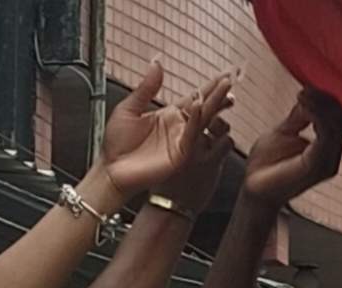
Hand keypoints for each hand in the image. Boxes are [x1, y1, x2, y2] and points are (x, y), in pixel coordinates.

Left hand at [104, 72, 237, 196]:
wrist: (111, 170)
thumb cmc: (117, 144)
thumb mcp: (129, 109)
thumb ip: (146, 88)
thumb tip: (156, 63)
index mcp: (169, 115)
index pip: (194, 98)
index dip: (209, 87)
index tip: (224, 75)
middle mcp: (179, 127)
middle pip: (204, 106)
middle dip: (218, 94)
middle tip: (230, 80)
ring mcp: (182, 141)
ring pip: (202, 119)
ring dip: (214, 103)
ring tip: (225, 89)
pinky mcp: (180, 155)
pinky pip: (191, 135)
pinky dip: (196, 121)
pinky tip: (201, 106)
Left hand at [241, 90, 341, 202]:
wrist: (254, 189)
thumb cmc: (267, 165)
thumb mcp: (284, 131)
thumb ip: (300, 116)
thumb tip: (309, 96)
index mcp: (326, 149)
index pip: (339, 119)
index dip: (328, 100)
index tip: (308, 86)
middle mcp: (332, 157)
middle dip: (327, 101)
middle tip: (307, 88)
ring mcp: (327, 164)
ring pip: (337, 127)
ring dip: (322, 106)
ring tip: (303, 94)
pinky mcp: (317, 167)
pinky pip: (326, 137)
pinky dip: (317, 116)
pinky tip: (303, 104)